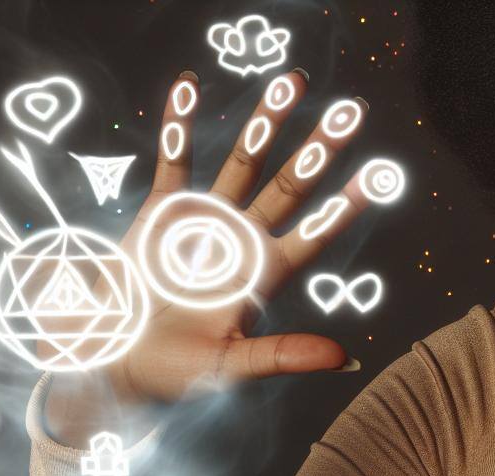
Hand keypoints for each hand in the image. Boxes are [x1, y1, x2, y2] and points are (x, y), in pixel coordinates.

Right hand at [45, 70, 380, 441]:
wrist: (114, 360)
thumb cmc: (174, 373)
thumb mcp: (231, 367)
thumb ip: (283, 356)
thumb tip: (344, 359)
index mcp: (265, 273)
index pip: (316, 232)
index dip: (347, 205)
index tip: (380, 177)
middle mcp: (245, 239)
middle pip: (291, 185)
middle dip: (320, 149)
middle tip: (350, 112)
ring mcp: (207, 221)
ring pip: (244, 162)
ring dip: (266, 123)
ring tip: (290, 84)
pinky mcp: (164, 212)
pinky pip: (175, 161)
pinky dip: (179, 125)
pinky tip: (189, 85)